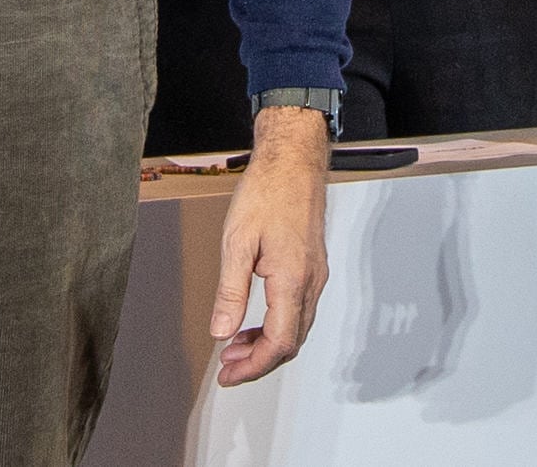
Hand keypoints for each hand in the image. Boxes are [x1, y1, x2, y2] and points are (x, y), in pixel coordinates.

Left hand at [212, 107, 332, 384]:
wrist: (293, 162)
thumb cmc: (266, 193)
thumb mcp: (237, 241)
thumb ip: (230, 291)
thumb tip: (221, 331)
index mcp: (292, 281)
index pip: (278, 344)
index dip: (253, 367)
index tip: (227, 375)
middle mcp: (310, 284)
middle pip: (290, 343)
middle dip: (258, 361)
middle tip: (226, 366)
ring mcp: (315, 277)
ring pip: (296, 328)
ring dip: (267, 345)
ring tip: (234, 346)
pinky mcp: (312, 268)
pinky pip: (298, 311)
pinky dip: (276, 325)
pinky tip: (254, 320)